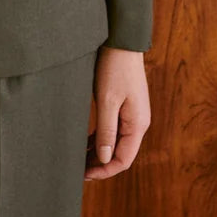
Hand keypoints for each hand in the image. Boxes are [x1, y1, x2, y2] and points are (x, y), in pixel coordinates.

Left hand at [84, 45, 149, 180]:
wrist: (122, 41)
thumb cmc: (114, 68)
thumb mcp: (107, 101)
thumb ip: (107, 131)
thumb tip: (105, 158)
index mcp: (137, 124)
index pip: (123, 159)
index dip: (105, 171)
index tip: (85, 175)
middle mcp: (138, 123)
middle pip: (120, 153)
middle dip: (100, 164)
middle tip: (78, 170)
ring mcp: (133, 115)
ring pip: (116, 142)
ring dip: (99, 152)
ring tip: (79, 159)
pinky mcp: (126, 107)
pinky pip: (114, 130)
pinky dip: (101, 138)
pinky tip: (85, 142)